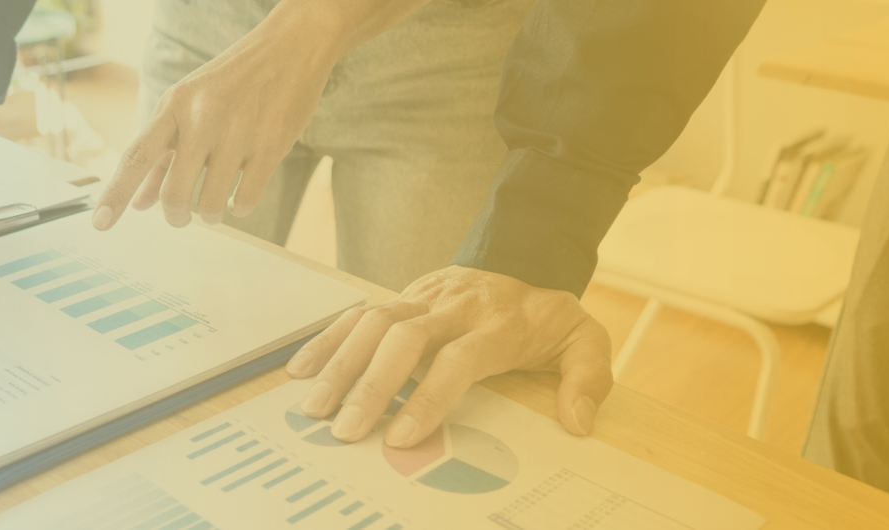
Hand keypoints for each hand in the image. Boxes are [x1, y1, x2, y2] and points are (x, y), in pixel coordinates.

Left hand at [90, 17, 339, 229]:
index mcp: (175, 106)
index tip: (100, 223)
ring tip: (214, 207)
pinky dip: (238, 208)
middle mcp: (203, 119)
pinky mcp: (271, 145)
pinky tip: (239, 195)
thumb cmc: (230, 80)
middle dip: (175, 216)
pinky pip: (245, 200)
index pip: (137, 157)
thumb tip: (139, 203)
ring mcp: (239, 133)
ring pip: (210, 204)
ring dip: (210, 216)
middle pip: (174, 193)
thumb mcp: (187, 105)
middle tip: (180, 217)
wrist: (289, 48)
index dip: (115, 194)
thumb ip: (161, 155)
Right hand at [286, 265, 613, 446]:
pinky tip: (301, 370)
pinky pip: (358, 313)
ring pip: (373, 322)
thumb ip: (588, 378)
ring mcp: (422, 296)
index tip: (401, 436)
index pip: (456, 358)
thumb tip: (578, 422)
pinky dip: (326, 340)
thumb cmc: (547, 317)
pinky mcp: (401, 295)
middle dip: (371, 386)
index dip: (427, 396)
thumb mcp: (587, 340)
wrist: (524, 260)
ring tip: (314, 408)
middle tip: (346, 430)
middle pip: (403, 339)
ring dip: (339, 364)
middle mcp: (454, 306)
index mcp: (497, 323)